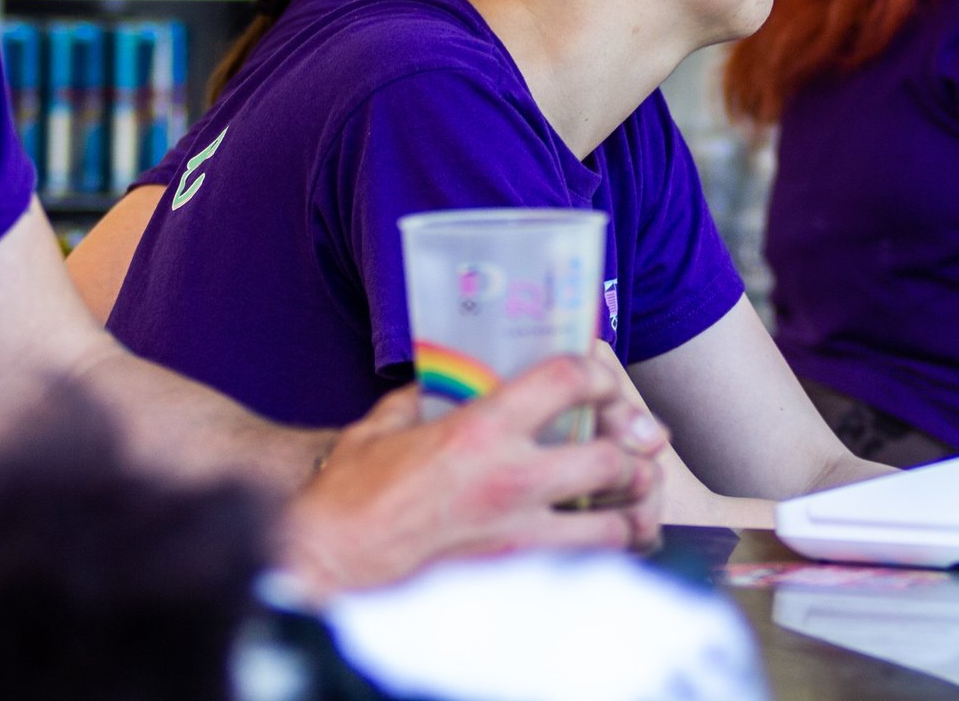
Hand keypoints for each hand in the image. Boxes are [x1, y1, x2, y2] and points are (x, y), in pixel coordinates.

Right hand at [275, 353, 668, 598]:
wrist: (327, 566)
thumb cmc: (347, 496)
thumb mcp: (381, 426)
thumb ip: (421, 396)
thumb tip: (439, 381)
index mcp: (478, 430)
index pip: (569, 381)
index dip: (598, 375)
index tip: (599, 383)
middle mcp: (509, 483)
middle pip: (613, 458)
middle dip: (631, 448)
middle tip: (629, 445)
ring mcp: (517, 540)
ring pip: (616, 527)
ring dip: (631, 511)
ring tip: (627, 500)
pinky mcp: (513, 583)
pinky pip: (586, 570)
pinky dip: (605, 556)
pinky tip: (598, 543)